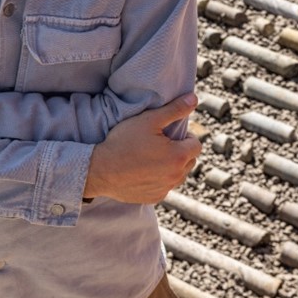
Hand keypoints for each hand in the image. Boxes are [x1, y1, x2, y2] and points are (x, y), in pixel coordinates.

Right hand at [83, 93, 200, 203]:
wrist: (100, 170)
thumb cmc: (123, 141)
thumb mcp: (149, 119)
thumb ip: (174, 109)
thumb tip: (194, 99)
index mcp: (179, 156)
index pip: (197, 145)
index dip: (185, 136)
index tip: (170, 133)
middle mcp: (176, 176)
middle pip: (190, 161)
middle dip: (181, 151)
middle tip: (161, 143)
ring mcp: (165, 189)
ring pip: (179, 175)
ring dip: (173, 166)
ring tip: (153, 157)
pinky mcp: (154, 197)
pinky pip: (165, 187)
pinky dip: (160, 179)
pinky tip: (144, 171)